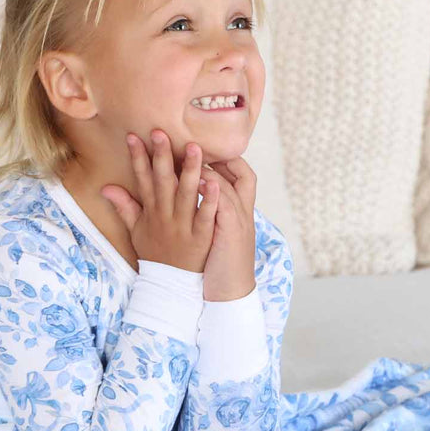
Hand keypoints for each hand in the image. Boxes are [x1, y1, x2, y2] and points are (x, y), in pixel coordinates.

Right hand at [100, 130, 216, 273]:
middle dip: (162, 156)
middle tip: (162, 132)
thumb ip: (124, 207)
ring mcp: (183, 225)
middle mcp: (165, 216)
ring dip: (189, 171)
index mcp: (151, 211)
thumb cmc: (155, 254)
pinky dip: (209, 199)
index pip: (142, 180)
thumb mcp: (136, 231)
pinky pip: (206, 215)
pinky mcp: (201, 236)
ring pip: (186, 194)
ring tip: (194, 148)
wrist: (170, 284)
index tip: (133, 136)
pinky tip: (214, 181)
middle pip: (163, 181)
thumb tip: (106, 188)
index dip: (137, 158)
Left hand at [198, 157, 256, 301]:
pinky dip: (216, 191)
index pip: (235, 171)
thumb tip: (198, 194)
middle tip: (190, 138)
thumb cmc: (220, 264)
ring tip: (190, 149)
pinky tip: (203, 180)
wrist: (232, 293)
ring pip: (226, 183)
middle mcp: (239, 209)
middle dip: (212, 152)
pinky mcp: (231, 232)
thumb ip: (209, 211)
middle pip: (233, 170)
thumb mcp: (217, 234)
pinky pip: (225, 206)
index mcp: (234, 208)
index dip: (219, 157)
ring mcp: (238, 219)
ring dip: (208, 166)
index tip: (197, 145)